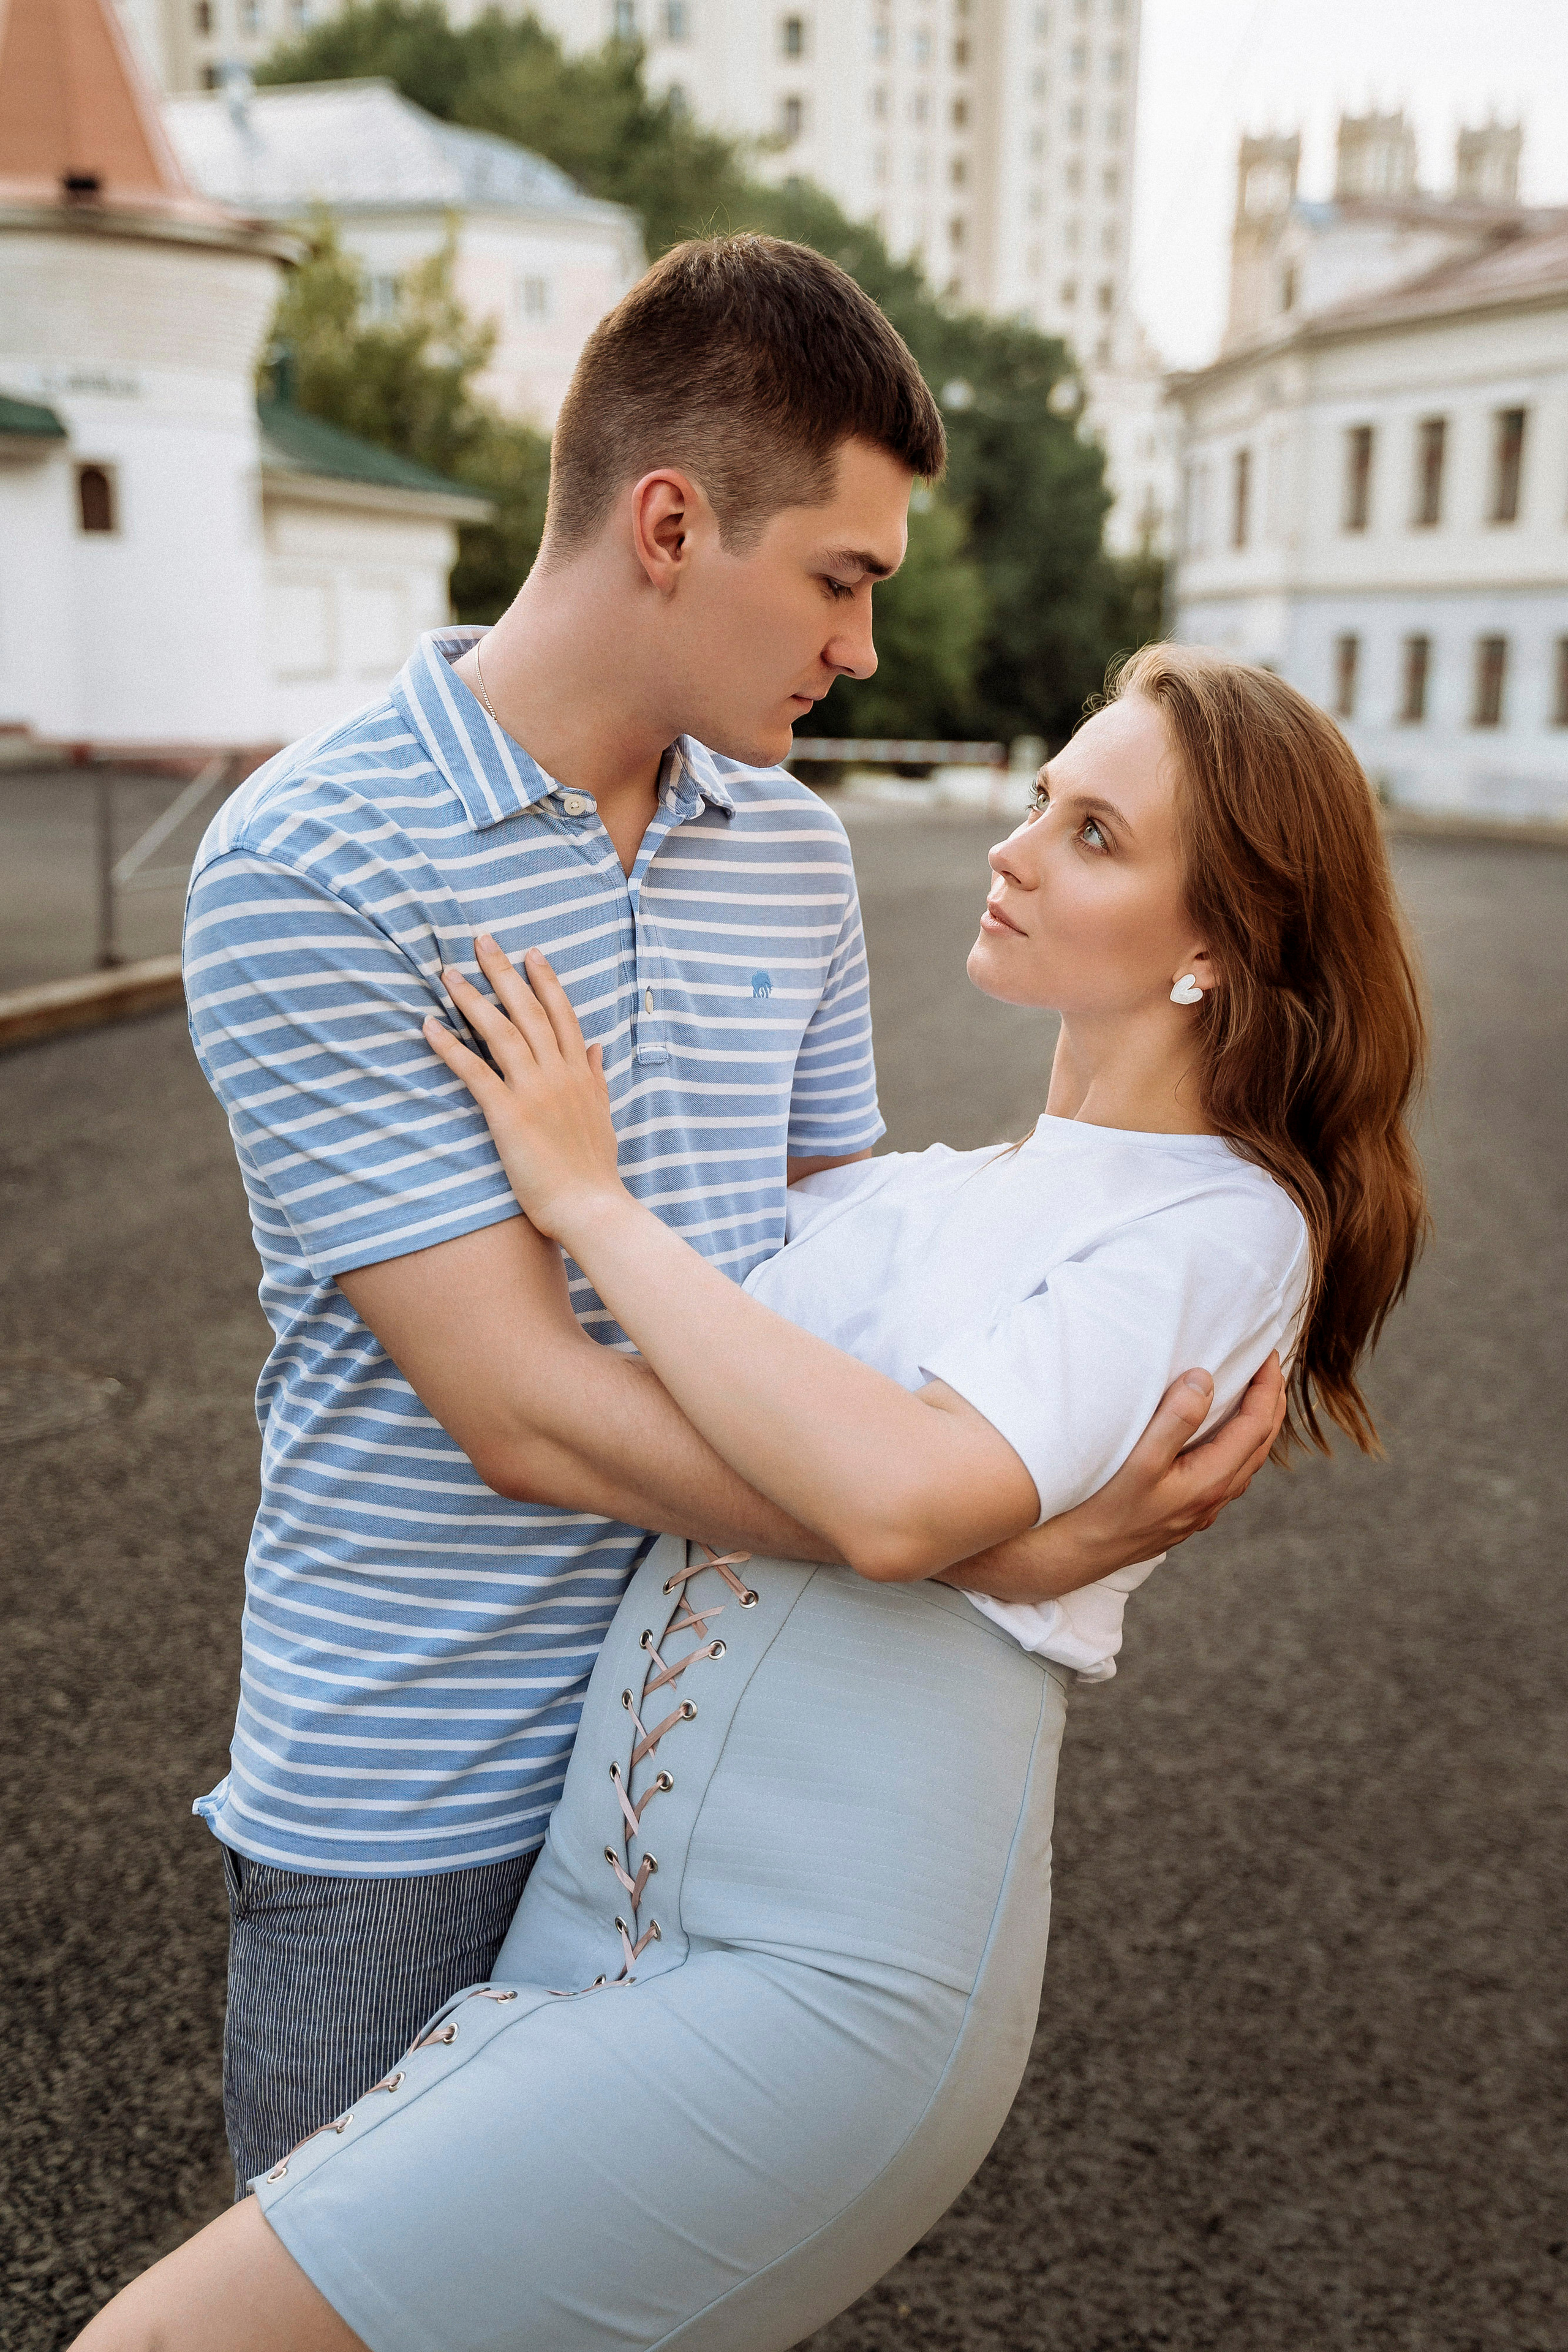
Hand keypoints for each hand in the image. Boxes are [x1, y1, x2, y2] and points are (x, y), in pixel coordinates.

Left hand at [423, 936, 622, 1240]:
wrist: (592, 1207)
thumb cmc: (594, 1171)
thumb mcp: (602, 1116)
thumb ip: (597, 1079)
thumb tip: (598, 1048)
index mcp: (580, 1074)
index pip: (561, 1015)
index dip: (546, 981)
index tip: (531, 953)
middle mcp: (559, 1073)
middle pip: (528, 1010)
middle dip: (503, 973)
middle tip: (482, 940)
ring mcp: (534, 1091)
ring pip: (501, 1031)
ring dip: (472, 999)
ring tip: (448, 974)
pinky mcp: (508, 1114)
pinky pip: (474, 1071)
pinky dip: (450, 1046)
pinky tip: (429, 1026)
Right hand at [1056, 1353, 1286, 1577]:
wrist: (1072, 1557)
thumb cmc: (1101, 1509)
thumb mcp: (1139, 1461)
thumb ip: (1174, 1420)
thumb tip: (1204, 1380)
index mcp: (1210, 1482)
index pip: (1254, 1427)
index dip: (1266, 1388)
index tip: (1268, 1354)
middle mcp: (1212, 1499)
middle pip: (1259, 1446)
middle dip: (1271, 1405)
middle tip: (1272, 1369)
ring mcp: (1199, 1511)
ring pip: (1245, 1464)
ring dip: (1257, 1428)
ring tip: (1256, 1399)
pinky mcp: (1183, 1516)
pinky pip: (1227, 1476)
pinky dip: (1237, 1448)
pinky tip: (1222, 1442)